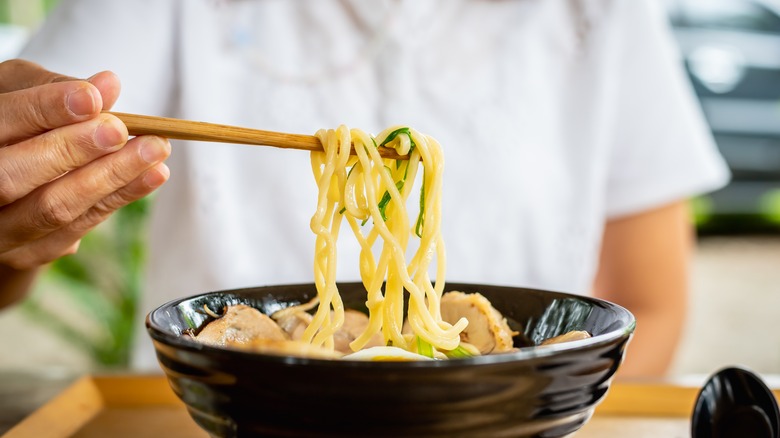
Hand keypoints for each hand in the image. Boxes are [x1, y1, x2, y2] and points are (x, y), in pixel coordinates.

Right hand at [0, 60, 170, 273]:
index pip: (0, 122)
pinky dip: (118, 199)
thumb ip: (56, 88)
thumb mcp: (20, 92)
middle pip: (12, 176)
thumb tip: (107, 85)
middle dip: (73, 151)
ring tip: (154, 150)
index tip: (93, 98)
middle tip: (120, 131)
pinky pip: (76, 230)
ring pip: (52, 209)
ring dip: (110, 178)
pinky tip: (153, 175)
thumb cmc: (14, 124)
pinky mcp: (26, 254)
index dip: (45, 110)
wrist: (3, 183)